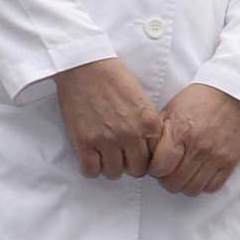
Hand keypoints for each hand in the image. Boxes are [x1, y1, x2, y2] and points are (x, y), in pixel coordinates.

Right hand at [55, 59, 163, 180]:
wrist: (86, 66)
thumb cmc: (114, 78)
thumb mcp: (143, 100)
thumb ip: (148, 123)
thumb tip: (148, 145)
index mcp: (149, 123)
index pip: (155, 157)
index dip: (146, 156)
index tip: (138, 152)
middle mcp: (131, 135)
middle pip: (136, 170)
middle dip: (130, 165)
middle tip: (122, 156)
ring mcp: (107, 140)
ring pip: (114, 173)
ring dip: (110, 167)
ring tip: (105, 155)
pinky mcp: (84, 142)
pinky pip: (91, 171)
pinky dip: (91, 168)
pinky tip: (91, 157)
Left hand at [152, 84, 239, 196]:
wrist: (230, 94)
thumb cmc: (197, 101)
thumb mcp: (170, 111)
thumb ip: (156, 135)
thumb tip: (146, 157)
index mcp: (180, 132)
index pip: (160, 168)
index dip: (154, 170)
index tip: (157, 165)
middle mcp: (199, 147)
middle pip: (174, 182)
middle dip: (166, 179)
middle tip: (169, 170)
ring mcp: (216, 156)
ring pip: (192, 189)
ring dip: (184, 185)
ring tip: (183, 173)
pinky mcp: (230, 161)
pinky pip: (213, 187)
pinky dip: (203, 185)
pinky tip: (199, 173)